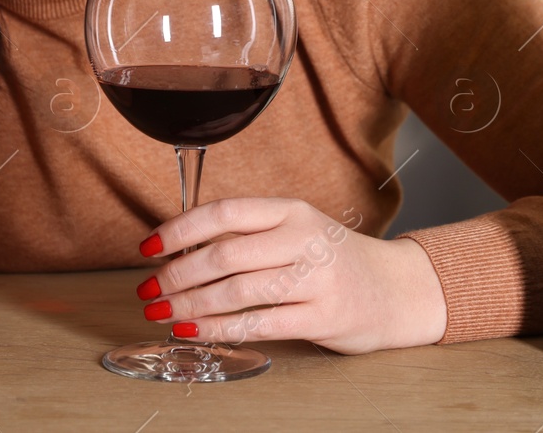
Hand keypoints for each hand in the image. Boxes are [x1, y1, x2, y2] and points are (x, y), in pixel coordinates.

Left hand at [135, 197, 446, 353]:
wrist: (394, 289)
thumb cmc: (332, 259)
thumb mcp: (295, 231)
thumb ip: (248, 235)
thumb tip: (178, 250)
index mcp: (291, 211)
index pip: (225, 213)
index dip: (179, 230)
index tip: (148, 246)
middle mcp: (304, 240)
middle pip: (225, 255)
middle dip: (176, 275)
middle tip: (149, 289)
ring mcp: (315, 279)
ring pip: (237, 292)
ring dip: (190, 305)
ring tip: (162, 312)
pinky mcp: (321, 317)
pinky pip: (258, 324)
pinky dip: (218, 329)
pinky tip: (193, 332)